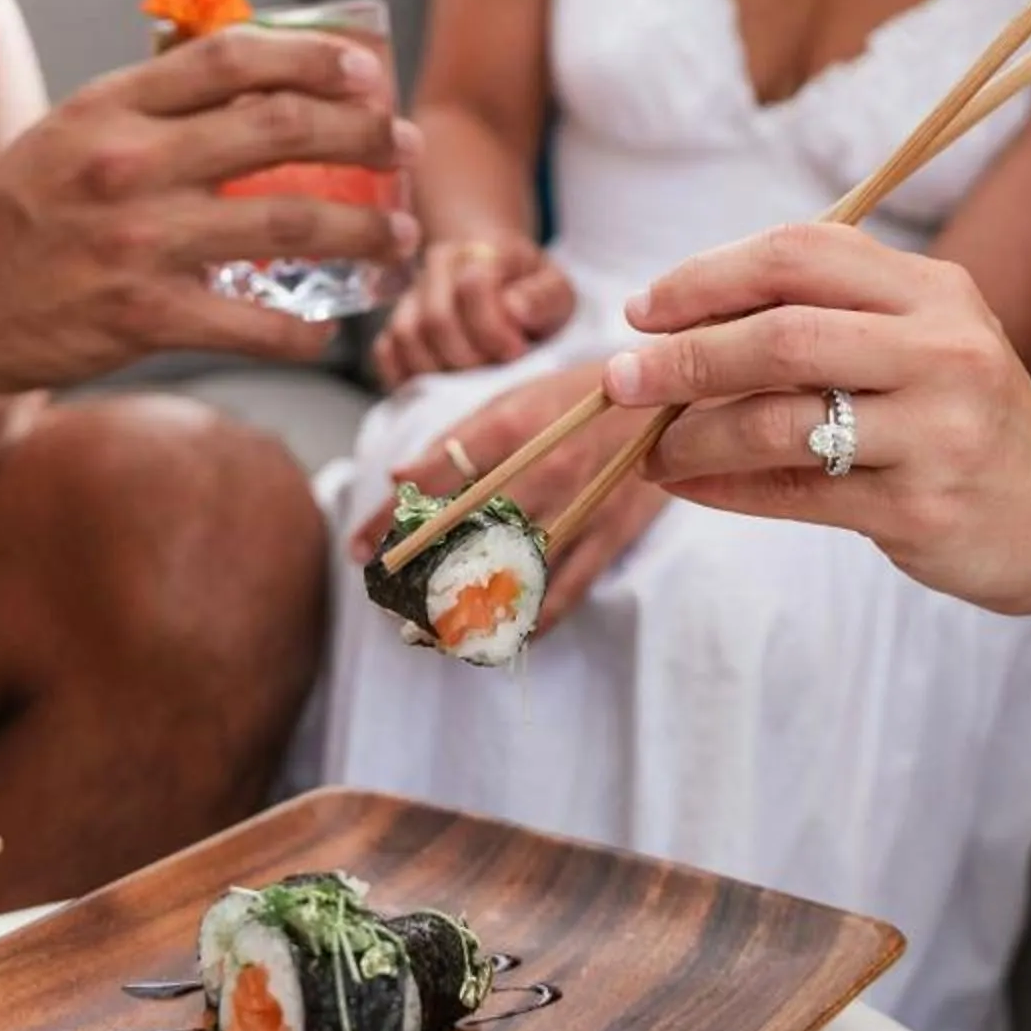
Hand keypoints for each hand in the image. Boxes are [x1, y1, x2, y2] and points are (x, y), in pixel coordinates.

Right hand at [0, 26, 420, 389]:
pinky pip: (253, 321)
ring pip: (289, 222)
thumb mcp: (70, 132)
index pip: (234, 58)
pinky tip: (329, 329)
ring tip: (402, 235)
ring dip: (364, 229)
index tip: (365, 74)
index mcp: (112, 106)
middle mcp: (130, 163)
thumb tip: (255, 99)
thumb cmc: (10, 213)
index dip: (314, 59)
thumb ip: (152, 112)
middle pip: (281, 130)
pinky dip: (304, 329)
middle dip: (363, 137)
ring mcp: (140, 242)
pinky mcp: (142, 317)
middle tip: (403, 150)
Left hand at [349, 361, 665, 623]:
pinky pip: (565, 590)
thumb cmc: (582, 395)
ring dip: (467, 605)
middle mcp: (541, 468)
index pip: (434, 479)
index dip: (390, 516)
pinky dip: (532, 619)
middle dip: (418, 571)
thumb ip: (460, 434)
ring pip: (510, 568)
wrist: (672, 395)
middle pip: (464, 532)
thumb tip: (401, 473)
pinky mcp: (610, 534)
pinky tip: (502, 636)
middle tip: (387, 601)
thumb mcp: (517, 395)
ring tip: (430, 631)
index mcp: (512, 426)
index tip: (358, 547)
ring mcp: (578, 504)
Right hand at [370, 234, 575, 387]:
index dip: (493, 328)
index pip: (472, 285)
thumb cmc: (531, 292)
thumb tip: (515, 311)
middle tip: (493, 371)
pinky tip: (439, 385)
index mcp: (483, 251)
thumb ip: (545, 298)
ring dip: (440, 370)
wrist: (500, 281)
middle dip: (468, 357)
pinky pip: (384, 353)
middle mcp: (438, 265)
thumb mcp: (556, 291)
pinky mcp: (393, 324)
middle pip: (435, 318)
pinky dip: (407, 376)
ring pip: (406, 336)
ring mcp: (411, 295)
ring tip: (471, 380)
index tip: (516, 350)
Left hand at [603, 224, 1030, 614]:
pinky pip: (796, 494)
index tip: (644, 309)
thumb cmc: (962, 409)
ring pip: (781, 421)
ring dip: (695, 435)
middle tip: (620, 380)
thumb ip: (822, 312)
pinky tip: (686, 485)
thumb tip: (676, 324)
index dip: (708, 276)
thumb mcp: (919, 334)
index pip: (801, 254)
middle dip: (685, 357)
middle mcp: (943, 350)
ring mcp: (938, 433)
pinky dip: (725, 489)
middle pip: (783, 336)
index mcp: (933, 289)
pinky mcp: (922, 510)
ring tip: (653, 448)